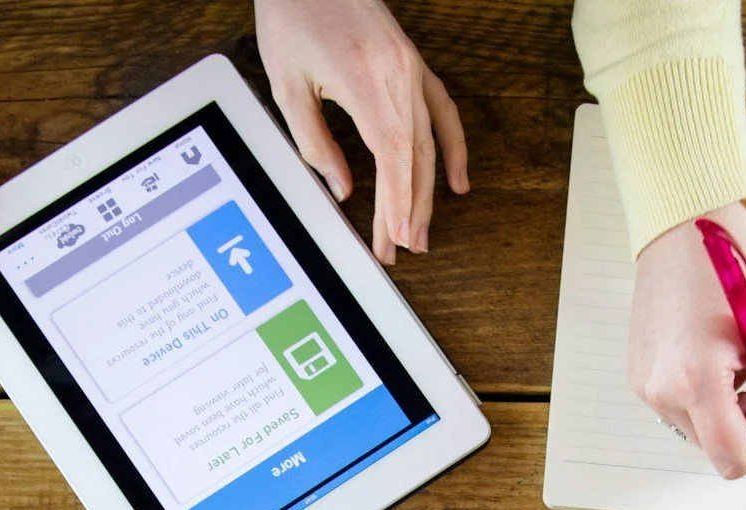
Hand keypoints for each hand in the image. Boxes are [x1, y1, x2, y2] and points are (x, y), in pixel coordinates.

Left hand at [257, 0, 469, 263]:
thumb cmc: (293, 15)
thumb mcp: (288, 84)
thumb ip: (315, 142)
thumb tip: (341, 190)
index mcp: (366, 79)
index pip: (392, 155)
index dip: (398, 201)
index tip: (395, 237)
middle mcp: (398, 75)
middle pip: (414, 156)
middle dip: (408, 209)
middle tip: (400, 250)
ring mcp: (411, 69)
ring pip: (430, 141)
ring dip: (427, 192)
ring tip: (419, 234)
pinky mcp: (413, 64)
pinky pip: (444, 112)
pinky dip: (454, 149)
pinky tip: (457, 184)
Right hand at [630, 203, 745, 477]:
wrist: (683, 233)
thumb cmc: (733, 271)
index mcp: (696, 380)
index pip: (733, 457)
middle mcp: (662, 392)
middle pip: (719, 447)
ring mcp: (647, 388)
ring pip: (702, 431)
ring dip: (732, 409)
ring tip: (740, 360)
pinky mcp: (641, 379)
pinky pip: (683, 409)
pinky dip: (709, 396)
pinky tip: (717, 356)